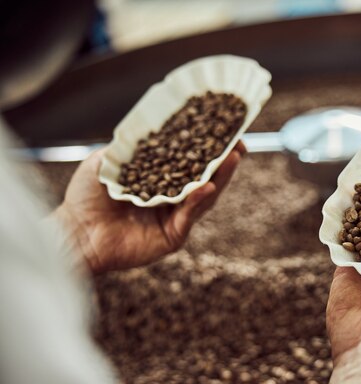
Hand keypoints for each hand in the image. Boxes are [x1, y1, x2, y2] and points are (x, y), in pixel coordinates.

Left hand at [54, 142, 244, 273]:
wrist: (75, 232)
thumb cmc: (86, 197)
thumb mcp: (108, 160)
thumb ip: (134, 146)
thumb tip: (158, 126)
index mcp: (158, 179)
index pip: (189, 160)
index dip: (206, 146)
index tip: (223, 129)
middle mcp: (170, 197)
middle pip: (205, 177)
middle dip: (223, 160)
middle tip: (240, 143)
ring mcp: (173, 217)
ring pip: (204, 196)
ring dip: (220, 177)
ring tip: (232, 158)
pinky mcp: (172, 236)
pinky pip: (188, 217)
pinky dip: (198, 201)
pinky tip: (207, 186)